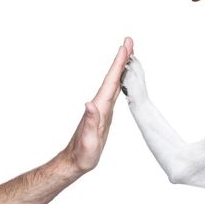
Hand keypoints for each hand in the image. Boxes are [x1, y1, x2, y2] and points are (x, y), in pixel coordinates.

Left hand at [63, 37, 133, 172]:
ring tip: (130, 54)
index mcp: (99, 107)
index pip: (111, 81)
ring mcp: (103, 107)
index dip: (118, 64)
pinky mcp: (105, 112)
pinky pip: (115, 91)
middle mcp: (100, 103)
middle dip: (122, 59)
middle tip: (129, 42)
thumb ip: (89, 121)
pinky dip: (121, 80)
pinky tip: (124, 78)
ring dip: (121, 67)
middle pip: (113, 76)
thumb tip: (90, 103)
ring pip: (115, 82)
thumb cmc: (82, 153)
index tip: (125, 47)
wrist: (75, 161)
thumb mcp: (87, 139)